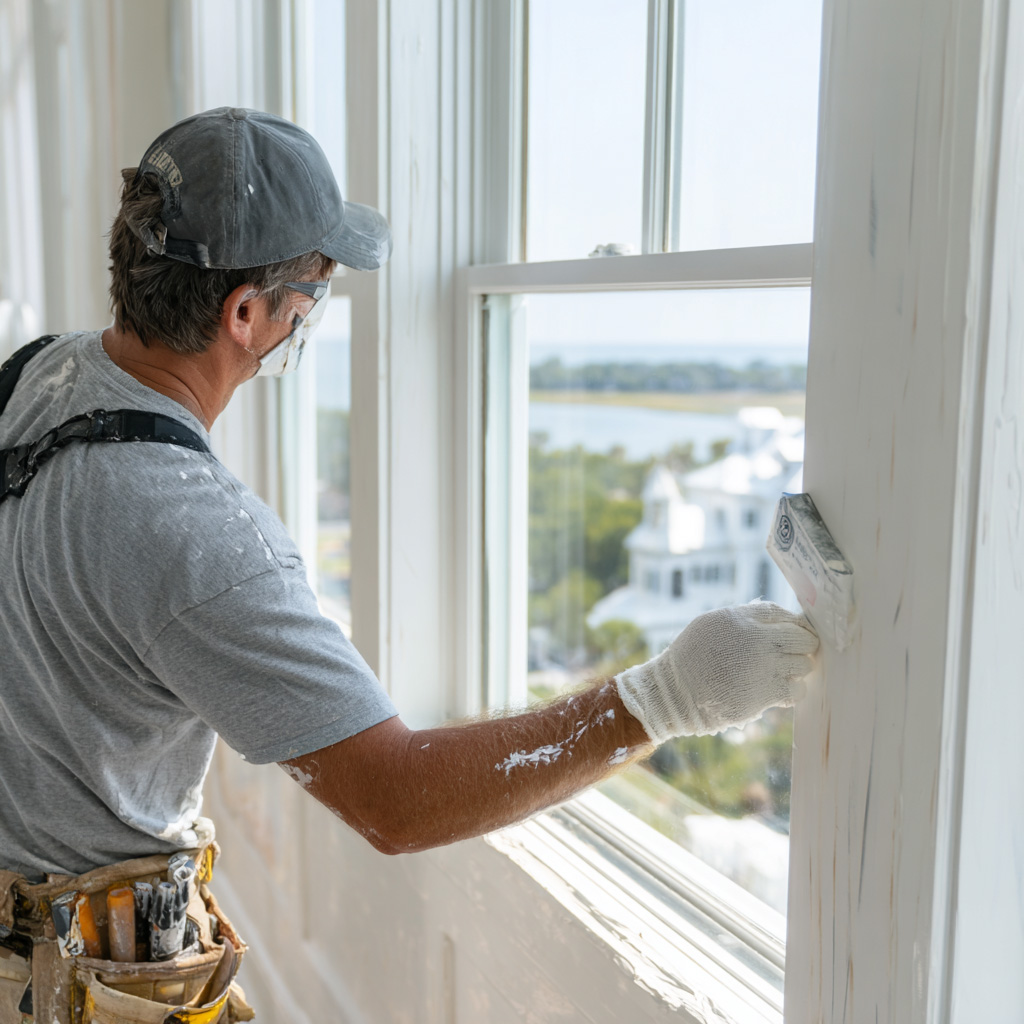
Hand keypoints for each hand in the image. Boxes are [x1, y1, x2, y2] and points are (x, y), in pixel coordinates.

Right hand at [614, 601, 818, 742]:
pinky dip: (794, 690)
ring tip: (785, 671)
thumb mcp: (711, 624)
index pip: (784, 614)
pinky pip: (797, 690)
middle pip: (802, 638)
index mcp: (740, 619)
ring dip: (799, 668)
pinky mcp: (765, 695)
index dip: (795, 623)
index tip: (797, 631)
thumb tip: (776, 618)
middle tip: (798, 651)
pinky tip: (783, 688)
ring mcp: (763, 668)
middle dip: (803, 644)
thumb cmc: (691, 657)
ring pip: (804, 665)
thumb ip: (743, 617)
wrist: (676, 693)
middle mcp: (756, 641)